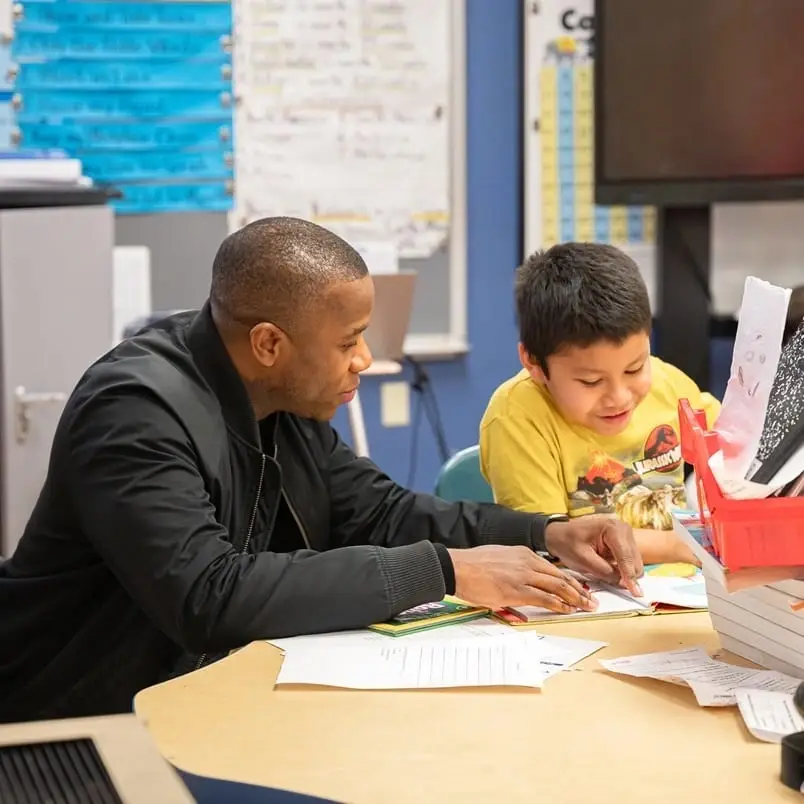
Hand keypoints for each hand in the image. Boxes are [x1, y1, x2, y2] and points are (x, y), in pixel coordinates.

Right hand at [447, 545, 597, 612]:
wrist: (458, 567)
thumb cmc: (473, 565)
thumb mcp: (499, 558)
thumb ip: (514, 566)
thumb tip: (520, 579)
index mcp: (523, 554)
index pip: (554, 569)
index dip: (569, 580)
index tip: (579, 588)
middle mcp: (527, 563)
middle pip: (561, 577)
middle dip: (578, 590)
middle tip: (591, 600)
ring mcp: (523, 576)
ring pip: (557, 587)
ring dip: (574, 598)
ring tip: (586, 607)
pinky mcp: (517, 590)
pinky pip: (545, 598)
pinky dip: (559, 605)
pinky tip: (568, 610)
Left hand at [544, 516, 643, 595]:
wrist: (559, 534)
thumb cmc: (567, 543)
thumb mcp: (583, 560)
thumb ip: (605, 572)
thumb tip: (624, 583)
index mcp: (613, 529)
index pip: (625, 557)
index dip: (630, 576)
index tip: (636, 593)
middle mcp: (623, 529)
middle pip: (634, 561)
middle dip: (627, 575)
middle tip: (611, 582)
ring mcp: (626, 535)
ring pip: (634, 563)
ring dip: (623, 572)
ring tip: (602, 569)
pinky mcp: (624, 543)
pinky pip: (629, 562)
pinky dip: (621, 569)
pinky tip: (606, 566)